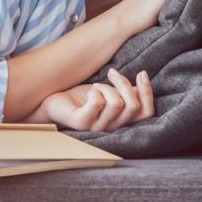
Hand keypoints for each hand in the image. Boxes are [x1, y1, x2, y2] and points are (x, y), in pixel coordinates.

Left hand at [32, 67, 154, 132]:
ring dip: (106, 87)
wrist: (54, 102)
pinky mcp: (82, 124)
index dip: (148, 93)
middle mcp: (112, 128)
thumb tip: (143, 80)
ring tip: (96, 87)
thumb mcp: (108, 92)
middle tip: (111, 74)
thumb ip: (125, 92)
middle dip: (124, 84)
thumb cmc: (82, 97)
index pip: (147, 114)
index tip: (141, 73)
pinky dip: (95, 92)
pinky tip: (89, 93)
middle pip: (133, 106)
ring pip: (116, 104)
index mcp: (121, 121)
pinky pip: (97, 104)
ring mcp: (97, 128)